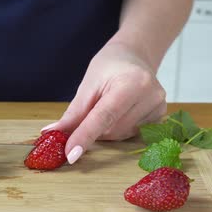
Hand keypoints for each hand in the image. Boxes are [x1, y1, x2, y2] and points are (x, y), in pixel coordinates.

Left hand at [46, 43, 166, 163]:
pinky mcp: (160, 118)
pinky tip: (121, 112)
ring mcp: (159, 109)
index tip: (70, 154)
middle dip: (94, 128)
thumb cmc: (110, 66)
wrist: (135, 57)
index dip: (85, 136)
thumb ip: (73, 113)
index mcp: (133, 83)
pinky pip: (131, 134)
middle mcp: (151, 97)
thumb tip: (52, 134)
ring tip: (108, 105)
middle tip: (90, 110)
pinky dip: (118, 128)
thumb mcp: (88, 84)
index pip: (104, 116)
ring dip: (106, 129)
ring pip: (120, 135)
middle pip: (111, 130)